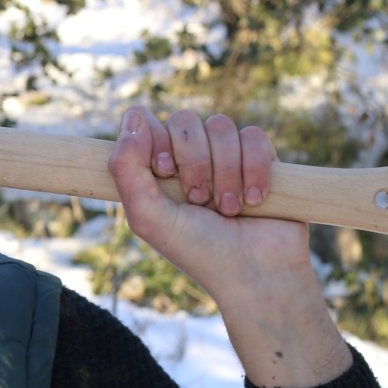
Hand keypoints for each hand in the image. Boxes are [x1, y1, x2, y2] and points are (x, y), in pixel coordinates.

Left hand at [108, 107, 349, 387]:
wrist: (257, 272)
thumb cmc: (198, 250)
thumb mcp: (148, 217)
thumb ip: (126, 169)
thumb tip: (133, 115)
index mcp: (156, 170)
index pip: (145, 122)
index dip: (154, 138)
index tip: (163, 171)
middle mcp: (188, 158)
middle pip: (183, 119)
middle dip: (193, 159)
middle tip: (199, 199)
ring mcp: (225, 155)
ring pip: (220, 125)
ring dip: (225, 170)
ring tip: (229, 209)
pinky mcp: (261, 157)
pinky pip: (253, 135)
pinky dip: (254, 169)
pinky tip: (255, 201)